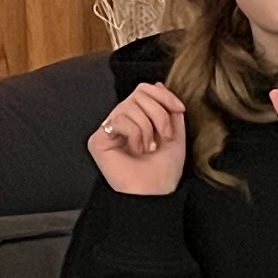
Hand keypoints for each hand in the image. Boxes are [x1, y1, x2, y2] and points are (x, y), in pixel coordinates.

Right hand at [89, 81, 189, 198]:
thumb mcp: (175, 134)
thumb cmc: (164, 170)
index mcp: (138, 119)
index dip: (163, 95)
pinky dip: (135, 134)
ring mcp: (109, 130)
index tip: (179, 109)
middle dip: (159, 113)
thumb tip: (158, 84)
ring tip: (149, 148)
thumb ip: (169, 109)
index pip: (145, 90)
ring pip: (130, 105)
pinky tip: (136, 150)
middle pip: (139, 94)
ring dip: (148, 128)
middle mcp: (121, 121)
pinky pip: (120, 118)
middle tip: (164, 136)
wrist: (154, 192)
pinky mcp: (98, 139)